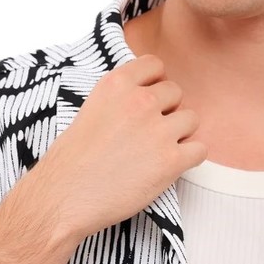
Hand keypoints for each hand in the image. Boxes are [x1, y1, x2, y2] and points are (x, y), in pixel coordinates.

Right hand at [32, 54, 206, 242]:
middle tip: (147, 133)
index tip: (145, 101)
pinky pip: (200, 149)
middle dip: (166, 110)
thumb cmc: (71, 160)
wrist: (62, 199)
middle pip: (176, 92)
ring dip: (179, 134)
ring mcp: (158, 130)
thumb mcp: (91, 108)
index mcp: (117, 84)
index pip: (155, 65)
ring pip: (192, 119)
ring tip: (156, 151)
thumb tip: (151, 91)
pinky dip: (190, 158)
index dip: (154, 83)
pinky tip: (169, 166)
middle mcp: (140, 101)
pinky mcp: (171, 160)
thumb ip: (122, 95)